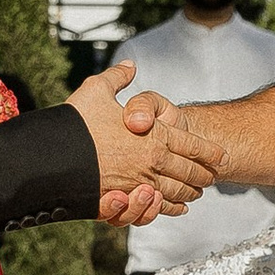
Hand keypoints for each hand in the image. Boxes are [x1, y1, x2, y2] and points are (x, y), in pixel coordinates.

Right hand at [71, 64, 210, 223]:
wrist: (53, 157)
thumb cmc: (76, 122)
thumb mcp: (97, 89)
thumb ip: (118, 78)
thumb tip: (130, 66)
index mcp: (154, 135)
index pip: (192, 145)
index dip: (209, 151)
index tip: (221, 157)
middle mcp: (153, 161)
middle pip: (189, 171)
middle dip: (202, 174)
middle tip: (212, 176)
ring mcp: (141, 184)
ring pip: (176, 191)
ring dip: (189, 192)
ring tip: (197, 192)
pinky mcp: (126, 201)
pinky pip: (157, 208)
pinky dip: (170, 208)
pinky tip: (176, 207)